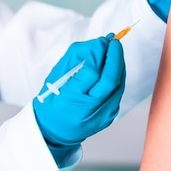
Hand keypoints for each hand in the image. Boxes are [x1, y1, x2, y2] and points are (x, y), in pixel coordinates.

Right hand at [33, 36, 125, 150]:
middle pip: (110, 79)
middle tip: (114, 42)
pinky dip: (117, 76)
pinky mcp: (110, 117)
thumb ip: (77, 58)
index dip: (99, 53)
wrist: (54, 131)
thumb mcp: (56, 76)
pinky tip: (113, 67)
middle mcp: (88, 110)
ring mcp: (101, 115)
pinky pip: (118, 92)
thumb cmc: (52, 100)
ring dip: (118, 65)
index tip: (102, 40)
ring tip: (114, 51)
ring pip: (118, 85)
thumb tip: (98, 44)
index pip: (90, 72)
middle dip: (115, 57)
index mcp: (70, 99)